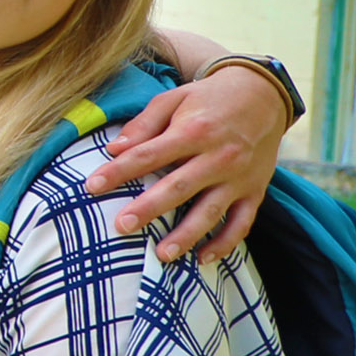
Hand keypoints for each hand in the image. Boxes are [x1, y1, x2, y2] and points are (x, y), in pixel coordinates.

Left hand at [89, 62, 287, 262]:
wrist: (264, 96)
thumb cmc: (208, 99)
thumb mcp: (174, 99)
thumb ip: (144, 124)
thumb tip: (113, 149)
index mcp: (194, 131)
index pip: (149, 154)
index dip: (119, 171)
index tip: (92, 187)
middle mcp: (219, 156)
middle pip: (179, 187)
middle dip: (149, 208)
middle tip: (121, 226)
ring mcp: (239, 177)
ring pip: (210, 211)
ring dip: (186, 235)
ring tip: (161, 255)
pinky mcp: (255, 191)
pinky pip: (242, 222)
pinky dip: (225, 243)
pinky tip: (203, 259)